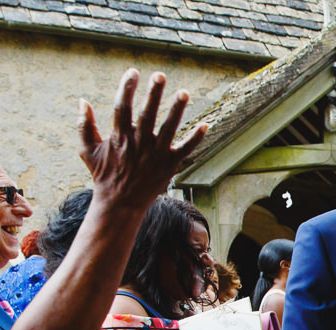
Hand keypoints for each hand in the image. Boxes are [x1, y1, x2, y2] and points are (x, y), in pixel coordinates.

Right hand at [79, 69, 206, 214]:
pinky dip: (196, 138)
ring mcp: (156, 154)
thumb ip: (84, 126)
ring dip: (177, 110)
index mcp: (119, 136)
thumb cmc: (104, 175)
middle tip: (160, 75)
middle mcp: (139, 143)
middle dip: (153, 93)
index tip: (133, 72)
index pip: (123, 106)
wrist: (120, 204)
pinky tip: (206, 125)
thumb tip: (82, 101)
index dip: (126, 87)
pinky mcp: (170, 165)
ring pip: (168, 128)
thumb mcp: (88, 151)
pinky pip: (186, 150)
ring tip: (184, 93)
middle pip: (147, 113)